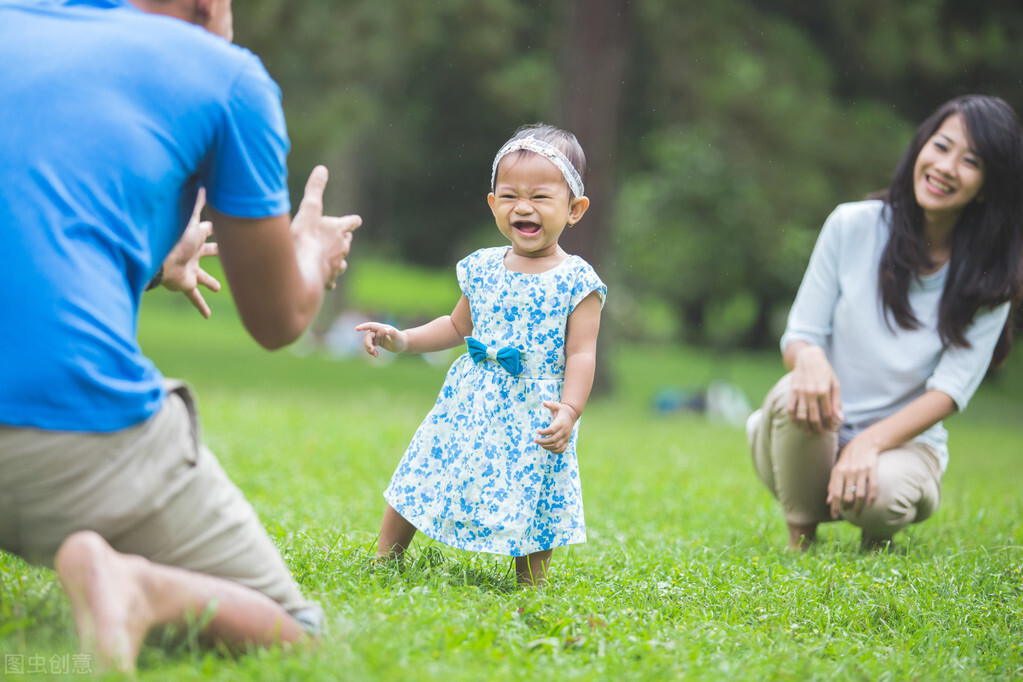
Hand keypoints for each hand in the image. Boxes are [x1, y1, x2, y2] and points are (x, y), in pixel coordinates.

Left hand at [161, 189, 220, 317]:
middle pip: (208, 251)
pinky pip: (194, 297)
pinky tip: (207, 317)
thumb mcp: (190, 217)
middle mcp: (192, 252)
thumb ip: (197, 200)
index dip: (216, 225)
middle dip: (216, 251)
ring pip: (203, 277)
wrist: (158, 259)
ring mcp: (189, 269)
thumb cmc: (173, 236)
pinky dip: (200, 306)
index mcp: (194, 236)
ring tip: (218, 288)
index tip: (225, 222)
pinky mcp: (185, 283)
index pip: (207, 228)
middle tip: (225, 252)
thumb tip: (205, 180)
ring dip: (210, 282)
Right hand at [291, 165, 361, 289]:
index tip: (356, 220)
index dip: (352, 221)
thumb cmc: (305, 239)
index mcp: (338, 230)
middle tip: (340, 238)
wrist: (303, 270)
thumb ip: (315, 189)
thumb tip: (322, 169)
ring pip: (342, 262)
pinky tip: (325, 280)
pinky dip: (329, 278)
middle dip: (343, 240)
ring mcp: (336, 266)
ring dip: (338, 259)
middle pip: (347, 242)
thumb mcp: (308, 209)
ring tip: (333, 260)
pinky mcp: (328, 280)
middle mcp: (341, 248)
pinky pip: (331, 279)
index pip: (351, 222)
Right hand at [355, 322, 407, 355]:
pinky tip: (376, 355)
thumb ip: (390, 332)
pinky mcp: (377, 342)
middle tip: (372, 350)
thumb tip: (384, 330)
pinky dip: (370, 351)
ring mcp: (377, 337)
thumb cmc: (400, 339)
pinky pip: (370, 346)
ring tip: (375, 354)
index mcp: (382, 327)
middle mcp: (378, 331)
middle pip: (368, 336)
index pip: (371, 326)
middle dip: (368, 343)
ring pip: (367, 341)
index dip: (363, 327)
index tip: (356, 329)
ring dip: (369, 348)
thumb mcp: (396, 336)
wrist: (403, 344)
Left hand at [535, 401, 578, 453]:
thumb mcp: (556, 405)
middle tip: (535, 440)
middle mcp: (564, 431)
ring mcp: (566, 437)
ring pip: (557, 446)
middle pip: (553, 440)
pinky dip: (554, 451)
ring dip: (547, 447)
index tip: (537, 431)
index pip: (552, 430)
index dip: (544, 432)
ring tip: (540, 444)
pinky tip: (547, 448)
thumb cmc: (561, 410)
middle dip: (543, 441)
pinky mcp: (567, 441)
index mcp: (561, 423)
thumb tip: (544, 403)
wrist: (571, 415)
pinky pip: (562, 449)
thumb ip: (550, 404)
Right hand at [787, 344, 843, 432]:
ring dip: (804, 426)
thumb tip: (839, 418)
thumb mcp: (835, 384)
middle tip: (819, 434)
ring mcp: (800, 392)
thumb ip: (837, 402)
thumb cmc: (825, 371)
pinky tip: (796, 423)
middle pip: (814, 417)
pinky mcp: (792, 391)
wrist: (808, 357)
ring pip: (801, 415)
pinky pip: (790, 408)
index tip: (830, 429)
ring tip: (808, 432)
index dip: (829, 424)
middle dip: (817, 428)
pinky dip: (793, 417)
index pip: (827, 414)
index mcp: (824, 391)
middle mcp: (811, 393)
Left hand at [826, 435, 878, 517]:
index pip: (836, 494)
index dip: (835, 506)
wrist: (863, 444)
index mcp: (838, 472)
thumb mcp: (836, 470)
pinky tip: (869, 504)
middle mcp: (849, 472)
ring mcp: (861, 471)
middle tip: (847, 513)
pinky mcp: (872, 469)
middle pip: (847, 496)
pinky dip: (872, 497)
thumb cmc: (847, 460)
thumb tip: (828, 501)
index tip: (835, 516)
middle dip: (846, 507)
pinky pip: (873, 486)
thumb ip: (832, 485)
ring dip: (858, 506)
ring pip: (860, 494)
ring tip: (856, 512)